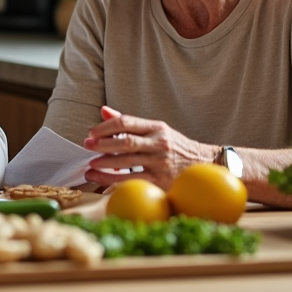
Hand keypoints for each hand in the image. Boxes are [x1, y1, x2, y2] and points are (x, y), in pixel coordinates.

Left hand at [83, 106, 215, 188]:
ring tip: (90, 165)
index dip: (105, 127)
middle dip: (102, 144)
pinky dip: (112, 180)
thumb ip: (129, 123)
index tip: (92, 133)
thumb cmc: (174, 146)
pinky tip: (100, 179)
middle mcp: (159, 143)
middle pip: (124, 142)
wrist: (203, 164)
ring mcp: (160, 162)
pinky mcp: (160, 180)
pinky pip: (131, 180)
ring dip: (104, 164)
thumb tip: (104, 111)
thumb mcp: (156, 130)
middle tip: (87, 146)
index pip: (126, 122)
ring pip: (126, 162)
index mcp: (156, 127)